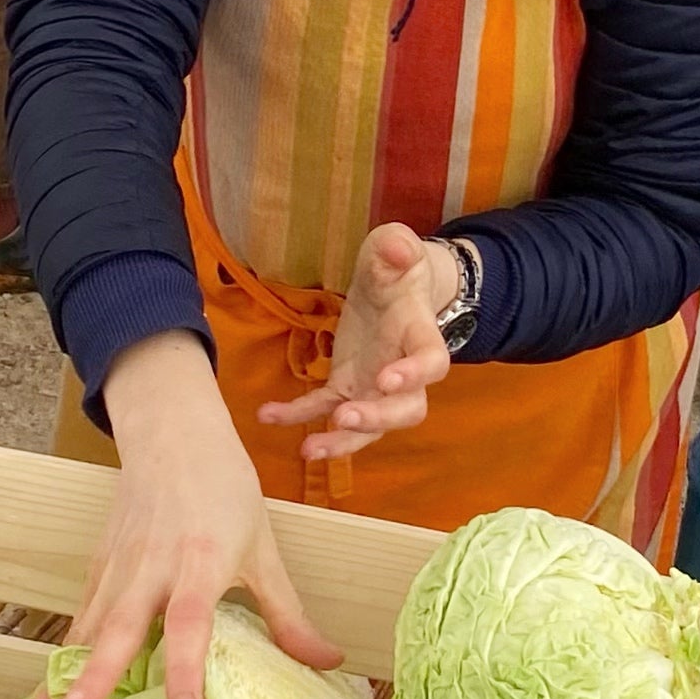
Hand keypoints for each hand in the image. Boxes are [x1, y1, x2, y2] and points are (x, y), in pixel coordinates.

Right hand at [7, 331, 340, 698]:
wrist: (174, 434)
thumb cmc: (225, 490)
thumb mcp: (264, 548)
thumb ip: (288, 613)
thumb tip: (328, 664)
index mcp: (200, 561)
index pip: (190, 622)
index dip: (186, 672)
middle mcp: (150, 567)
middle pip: (118, 626)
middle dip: (94, 674)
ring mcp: (116, 569)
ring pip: (83, 631)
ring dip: (56, 680)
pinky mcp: (96, 570)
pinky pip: (77, 624)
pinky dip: (59, 664)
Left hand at [256, 223, 456, 462]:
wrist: (391, 287)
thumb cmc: (397, 268)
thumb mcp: (396, 249)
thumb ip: (398, 249)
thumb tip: (397, 248)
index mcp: (420, 336)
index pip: (431, 362)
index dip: (414, 375)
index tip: (386, 380)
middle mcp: (402, 372)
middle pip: (406, 410)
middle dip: (377, 419)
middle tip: (345, 417)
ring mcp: (373, 386)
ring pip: (367, 427)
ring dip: (341, 441)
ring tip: (308, 449)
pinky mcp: (345, 386)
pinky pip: (322, 408)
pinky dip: (296, 415)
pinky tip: (268, 415)